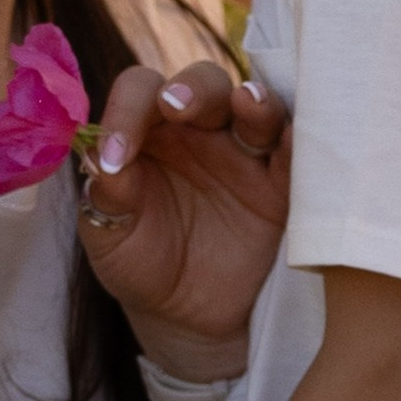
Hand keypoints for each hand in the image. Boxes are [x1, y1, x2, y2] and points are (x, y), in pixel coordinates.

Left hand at [77, 56, 288, 375]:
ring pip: (256, 105)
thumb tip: (103, 163)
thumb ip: (108, 198)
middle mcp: (199, 129)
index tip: (114, 157)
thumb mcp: (111, 237)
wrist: (185, 316)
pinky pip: (294, 155)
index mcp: (150, 130)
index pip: (140, 93)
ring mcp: (244, 152)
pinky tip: (291, 140)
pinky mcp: (281, 184)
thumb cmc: (141, 263)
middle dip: (192, 89)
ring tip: (246, 104)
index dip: (126, 112)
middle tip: (175, 106)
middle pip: (202, 84)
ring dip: (254, 100)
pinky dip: (296, 141)